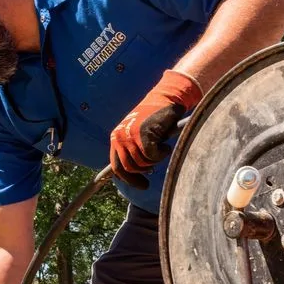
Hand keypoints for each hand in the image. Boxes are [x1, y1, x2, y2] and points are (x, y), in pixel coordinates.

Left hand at [110, 70, 201, 187]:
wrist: (166, 98)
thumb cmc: (155, 117)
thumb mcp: (137, 133)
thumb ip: (132, 150)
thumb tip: (134, 173)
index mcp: (116, 137)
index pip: (117, 166)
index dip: (129, 179)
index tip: (142, 185)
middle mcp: (120, 137)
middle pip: (128, 167)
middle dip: (142, 172)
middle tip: (152, 169)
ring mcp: (131, 135)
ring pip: (142, 163)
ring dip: (154, 160)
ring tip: (160, 150)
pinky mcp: (144, 134)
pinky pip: (152, 156)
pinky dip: (161, 154)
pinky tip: (165, 146)